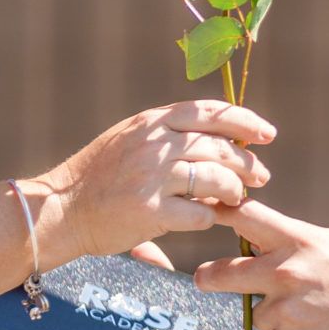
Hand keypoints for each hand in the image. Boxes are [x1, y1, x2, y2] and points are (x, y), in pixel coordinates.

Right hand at [42, 100, 276, 259]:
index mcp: (151, 122)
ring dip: (233, 190)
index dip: (244, 121)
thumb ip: (170, 135)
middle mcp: (153, 144)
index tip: (266, 134)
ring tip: (235, 198)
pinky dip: (209, 216)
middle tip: (260, 177)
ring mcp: (151, 177)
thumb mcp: (130, 138)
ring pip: (215, 178)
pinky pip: (199, 213)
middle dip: (247, 163)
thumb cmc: (99, 176)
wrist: (61, 208)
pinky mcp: (149, 212)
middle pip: (219, 146)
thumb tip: (222, 140)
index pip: (209, 112)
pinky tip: (207, 217)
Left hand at [199, 199, 328, 329]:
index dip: (220, 212)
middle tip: (203, 277)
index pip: (247, 218)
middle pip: (225, 272)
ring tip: (308, 315)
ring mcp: (284, 312)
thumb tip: (253, 239)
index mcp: (297, 243)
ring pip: (256, 313)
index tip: (203, 209)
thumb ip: (290, 240)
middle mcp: (285, 274)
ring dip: (273, 316)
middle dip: (210, 276)